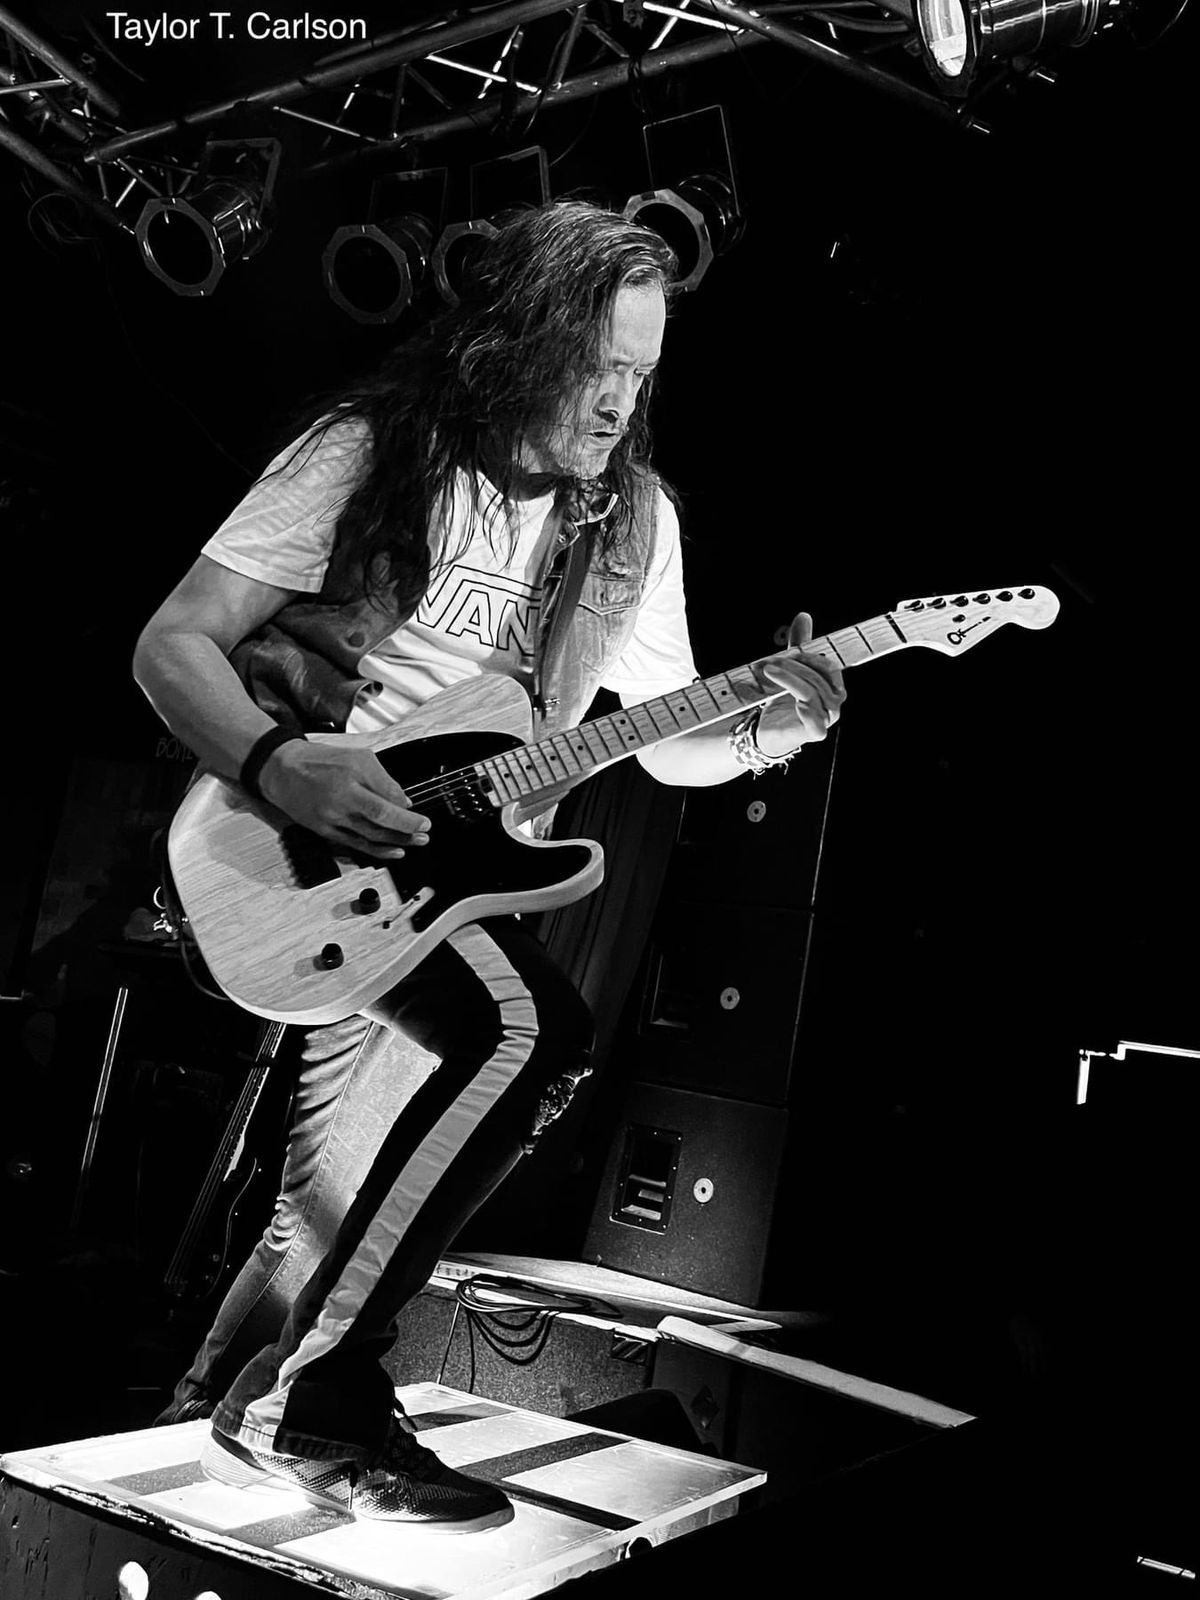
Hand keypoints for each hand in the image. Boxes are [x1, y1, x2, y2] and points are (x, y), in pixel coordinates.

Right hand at [258, 739, 430, 857]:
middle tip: (424, 832)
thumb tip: (402, 801)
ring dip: (396, 842)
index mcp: (350, 778)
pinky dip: (376, 851)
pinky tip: (392, 851)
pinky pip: (354, 845)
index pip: (387, 802)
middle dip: (407, 830)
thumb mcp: (357, 757)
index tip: (422, 819)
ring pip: (370, 837)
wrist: (281, 770)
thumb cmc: (318, 761)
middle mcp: (341, 800)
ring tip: (414, 842)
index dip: (408, 815)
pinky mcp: (324, 831)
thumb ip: (382, 779)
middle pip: (381, 821)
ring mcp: (331, 818)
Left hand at [752, 612, 845, 755]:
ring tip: (769, 672)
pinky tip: (797, 705)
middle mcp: (835, 703)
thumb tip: (804, 616)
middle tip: (770, 661)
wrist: (769, 731)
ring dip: (789, 680)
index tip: (790, 653)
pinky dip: (808, 712)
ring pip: (812, 693)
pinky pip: (816, 722)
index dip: (810, 658)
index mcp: (834, 686)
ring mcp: (826, 719)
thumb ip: (800, 646)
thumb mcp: (791, 669)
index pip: (828, 666)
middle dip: (794, 666)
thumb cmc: (784, 700)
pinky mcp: (815, 733)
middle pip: (818, 678)